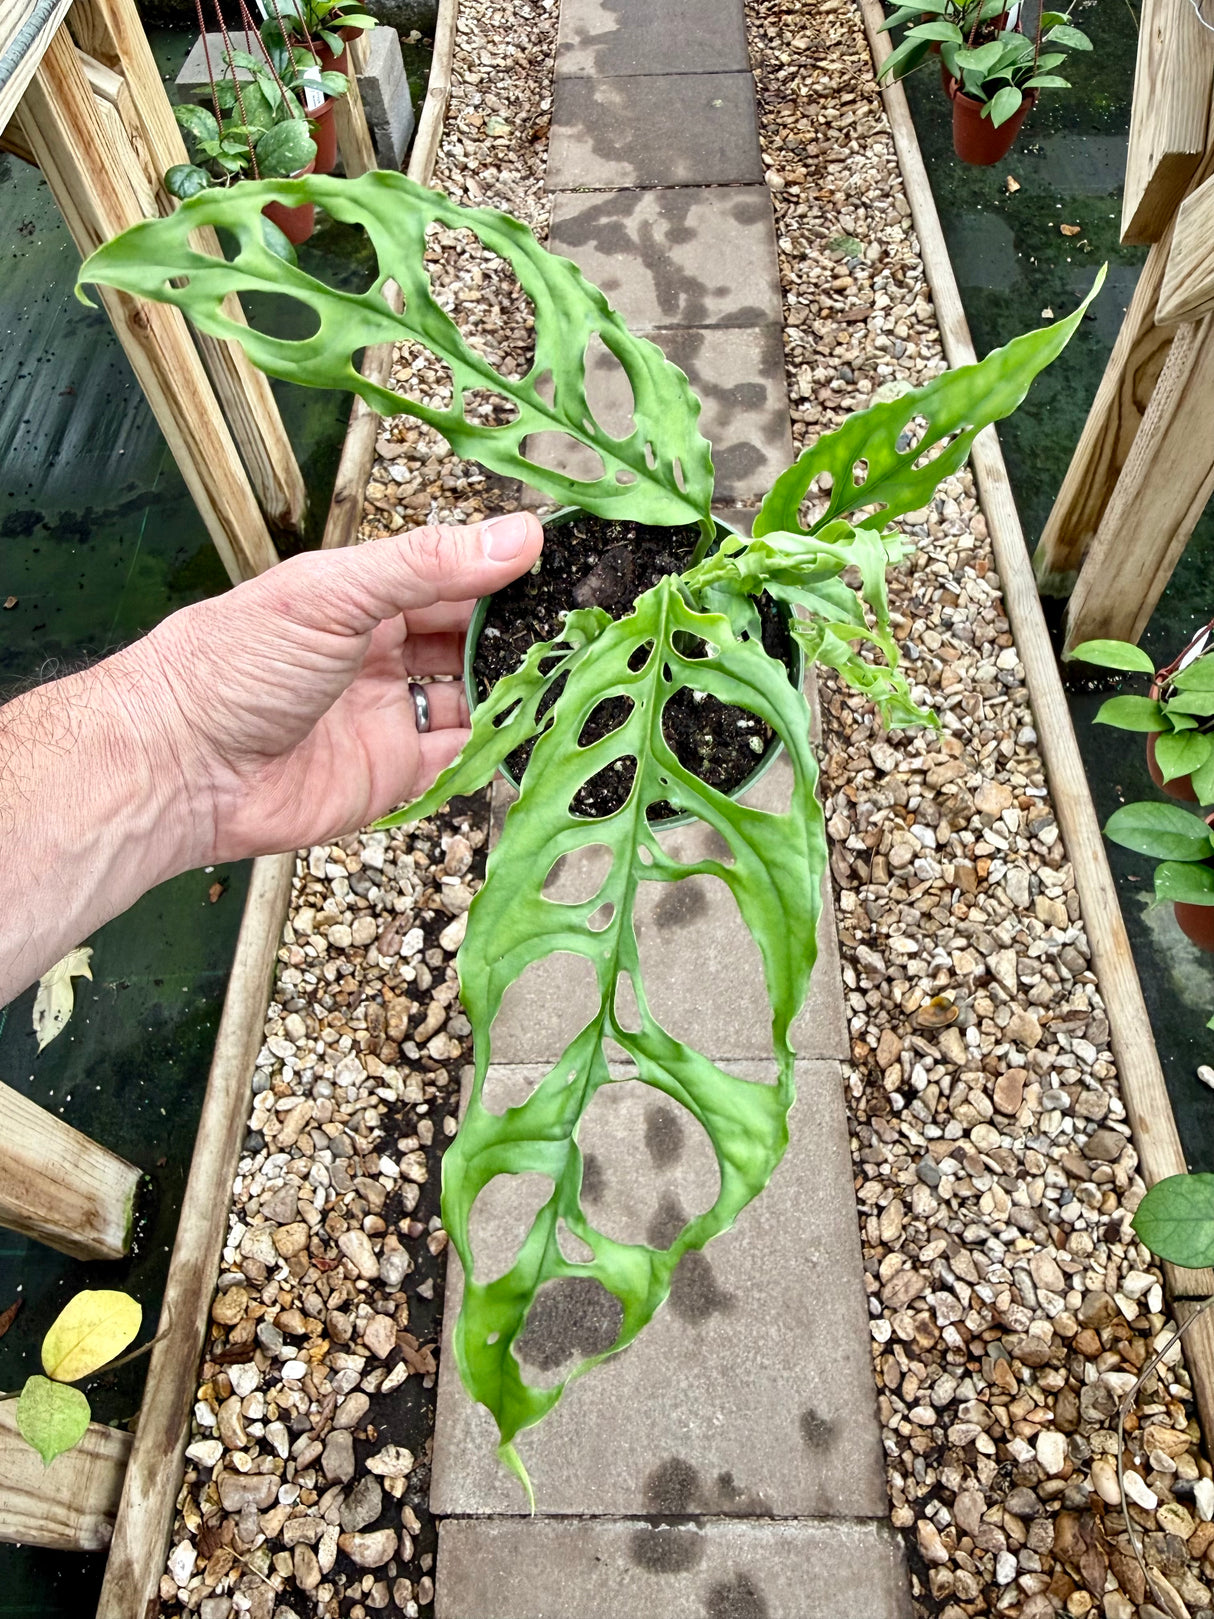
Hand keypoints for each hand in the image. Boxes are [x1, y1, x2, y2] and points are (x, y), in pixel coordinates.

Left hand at [121, 510, 543, 863]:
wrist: (180, 766)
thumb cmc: (234, 663)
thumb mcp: (335, 592)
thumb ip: (429, 564)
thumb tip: (520, 533)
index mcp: (361, 598)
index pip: (450, 577)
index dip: (505, 573)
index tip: (568, 568)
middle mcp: (379, 654)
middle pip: (468, 640)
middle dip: (520, 635)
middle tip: (585, 630)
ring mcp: (388, 716)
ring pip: (472, 700)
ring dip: (515, 691)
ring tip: (573, 678)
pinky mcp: (393, 775)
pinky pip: (459, 759)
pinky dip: (496, 748)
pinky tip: (533, 730)